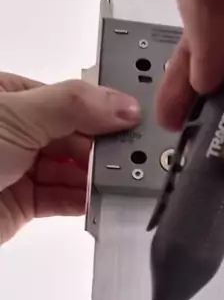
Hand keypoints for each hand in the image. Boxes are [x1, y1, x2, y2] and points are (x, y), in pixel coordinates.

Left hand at [0, 73, 139, 243]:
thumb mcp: (15, 114)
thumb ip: (73, 106)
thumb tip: (121, 104)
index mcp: (12, 95)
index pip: (72, 100)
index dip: (103, 111)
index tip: (134, 122)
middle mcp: (17, 130)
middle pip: (76, 136)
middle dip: (105, 147)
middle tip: (135, 156)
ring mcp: (20, 168)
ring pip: (74, 169)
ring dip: (98, 176)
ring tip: (123, 180)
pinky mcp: (23, 204)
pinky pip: (65, 199)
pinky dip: (87, 201)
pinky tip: (102, 199)